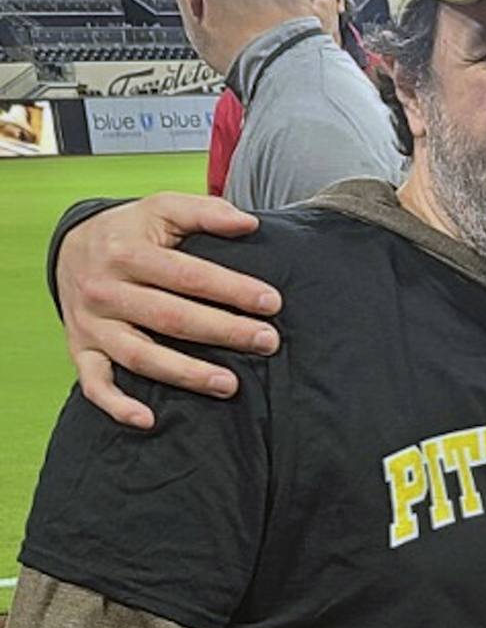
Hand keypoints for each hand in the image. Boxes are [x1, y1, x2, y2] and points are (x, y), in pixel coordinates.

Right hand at [56, 193, 279, 428]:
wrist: (70, 246)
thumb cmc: (133, 230)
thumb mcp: (163, 207)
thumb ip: (206, 213)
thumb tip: (250, 224)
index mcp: (128, 253)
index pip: (188, 275)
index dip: (232, 289)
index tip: (272, 302)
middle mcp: (105, 290)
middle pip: (170, 317)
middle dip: (223, 332)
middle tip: (268, 342)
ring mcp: (91, 324)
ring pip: (139, 356)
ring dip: (185, 373)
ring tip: (230, 384)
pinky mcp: (80, 349)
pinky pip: (93, 384)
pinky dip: (117, 405)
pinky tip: (149, 420)